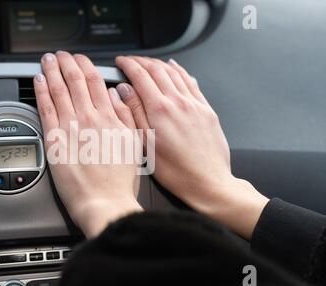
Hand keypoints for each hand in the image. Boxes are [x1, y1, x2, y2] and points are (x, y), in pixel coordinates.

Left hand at [34, 51, 142, 237]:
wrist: (105, 203)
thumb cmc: (120, 181)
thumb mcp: (133, 144)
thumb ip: (125, 116)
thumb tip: (116, 96)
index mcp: (108, 118)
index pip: (95, 82)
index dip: (86, 66)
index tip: (81, 60)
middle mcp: (88, 118)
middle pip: (75, 81)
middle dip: (67, 63)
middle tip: (61, 55)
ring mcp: (69, 128)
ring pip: (58, 90)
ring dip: (51, 71)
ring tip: (47, 60)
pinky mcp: (54, 141)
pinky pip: (45, 109)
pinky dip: (40, 92)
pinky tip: (37, 81)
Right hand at [115, 56, 268, 238]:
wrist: (207, 181)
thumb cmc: (176, 171)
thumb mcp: (145, 145)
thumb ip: (134, 114)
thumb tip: (123, 91)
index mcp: (160, 110)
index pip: (140, 76)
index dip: (128, 65)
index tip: (121, 62)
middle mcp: (178, 102)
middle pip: (157, 70)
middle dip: (141, 61)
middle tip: (131, 61)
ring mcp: (194, 104)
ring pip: (174, 73)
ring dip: (159, 64)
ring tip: (149, 62)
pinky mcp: (206, 109)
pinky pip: (191, 82)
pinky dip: (180, 71)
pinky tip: (175, 68)